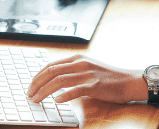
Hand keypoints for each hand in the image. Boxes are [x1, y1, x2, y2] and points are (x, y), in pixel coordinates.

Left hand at [27, 54, 144, 103]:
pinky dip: (64, 95)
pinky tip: (57, 101)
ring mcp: (88, 74)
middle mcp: (80, 64)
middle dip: (37, 83)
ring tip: (36, 99)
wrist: (129, 80)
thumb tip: (54, 79)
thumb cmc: (108, 77)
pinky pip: (76, 90)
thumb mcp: (88, 68)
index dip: (38, 76)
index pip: (51, 65)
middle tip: (29, 94)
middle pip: (52, 71)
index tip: (31, 86)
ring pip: (59, 80)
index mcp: (77, 59)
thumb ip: (73, 71)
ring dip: (44, 91)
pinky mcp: (95, 85)